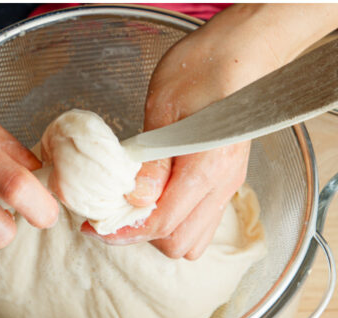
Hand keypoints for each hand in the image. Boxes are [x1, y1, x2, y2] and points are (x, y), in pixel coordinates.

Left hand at [87, 4, 337, 259]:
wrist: (241, 53)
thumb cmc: (202, 70)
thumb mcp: (163, 108)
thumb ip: (150, 159)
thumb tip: (134, 198)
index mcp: (206, 169)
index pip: (163, 224)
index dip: (124, 231)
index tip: (96, 225)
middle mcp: (223, 185)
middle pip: (180, 244)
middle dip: (143, 235)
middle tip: (114, 214)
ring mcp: (229, 184)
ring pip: (195, 239)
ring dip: (163, 232)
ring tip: (136, 207)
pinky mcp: (228, 179)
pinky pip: (203, 219)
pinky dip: (178, 219)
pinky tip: (158, 194)